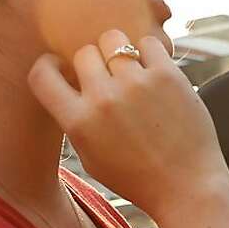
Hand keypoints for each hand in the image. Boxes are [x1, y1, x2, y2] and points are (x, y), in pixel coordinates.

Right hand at [27, 28, 228, 217]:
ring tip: (132, 70)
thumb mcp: (91, 159)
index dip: (49, 66)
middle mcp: (103, 99)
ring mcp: (136, 84)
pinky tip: (154, 72)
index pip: (41, 75)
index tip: (62, 69)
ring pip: (113, 40)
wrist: (187, 187)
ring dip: (119, 52)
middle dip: (93, 62)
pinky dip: (149, 52)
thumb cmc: (138, 178)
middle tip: (109, 78)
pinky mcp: (167, 75)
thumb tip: (69, 84)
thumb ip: (76, 121)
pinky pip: (148, 42)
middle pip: (84, 53)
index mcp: (79, 123)